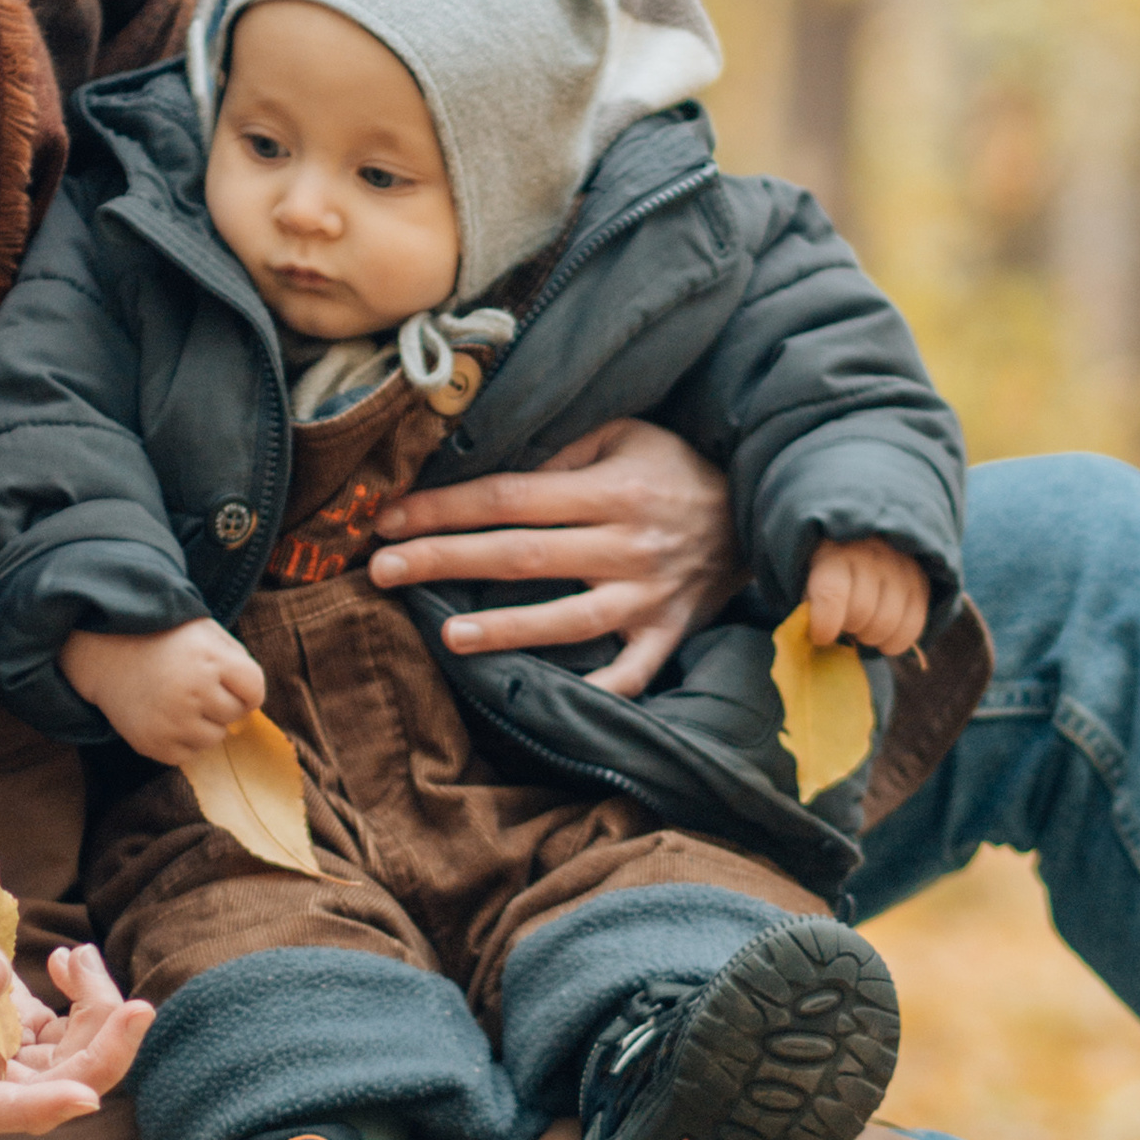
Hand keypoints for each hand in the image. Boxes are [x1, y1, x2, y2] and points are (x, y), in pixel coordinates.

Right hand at [0, 819, 151, 1139]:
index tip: (86, 1096)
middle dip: (98, 1062)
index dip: (30, 1112)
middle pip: (36, 1094)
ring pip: (59, 1066)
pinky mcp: (3, 1011)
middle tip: (135, 1007)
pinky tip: (71, 962)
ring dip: (97, 1025)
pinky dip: (84, 1005)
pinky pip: (59, 1035)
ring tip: (81, 958)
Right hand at [61, 618, 263, 762]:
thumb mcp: (206, 633)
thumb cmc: (164, 640)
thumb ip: (238, 663)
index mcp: (209, 660)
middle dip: (222, 702)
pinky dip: (182, 738)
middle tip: (194, 684)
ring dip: (204, 722)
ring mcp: (171, 722)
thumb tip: (254, 706)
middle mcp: (192, 692)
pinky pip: (189, 754)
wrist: (105, 651)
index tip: (227, 678)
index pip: (255, 690)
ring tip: (178, 699)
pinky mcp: (153, 744)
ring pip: (214, 738)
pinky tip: (164, 715)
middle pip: (235, 715)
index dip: (246, 686)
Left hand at [369, 415, 738, 699]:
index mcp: (609, 489)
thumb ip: (562, 454)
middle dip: (445, 560)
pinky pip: (631, 673)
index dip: (445, 508)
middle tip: (380, 570)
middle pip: (522, 555)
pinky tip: (546, 703)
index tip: (387, 519)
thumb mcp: (625, 436)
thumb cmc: (675, 468)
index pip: (510, 497)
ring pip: (568, 619)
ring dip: (507, 629)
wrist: (759, 512)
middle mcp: (625, 543)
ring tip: (448, 635)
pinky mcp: (668, 633)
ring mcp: (648, 595)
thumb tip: (500, 480)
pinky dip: (595, 692)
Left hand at [805, 536, 929, 656]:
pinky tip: (882, 638)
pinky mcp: (922, 582)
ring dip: (870, 636)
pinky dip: (894, 642)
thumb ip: (809, 607)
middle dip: (847, 628)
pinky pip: (912, 627)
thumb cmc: (827, 572)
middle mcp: (871, 555)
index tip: (821, 636)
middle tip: (843, 624)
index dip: (825, 624)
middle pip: (861, 613)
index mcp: (834, 552)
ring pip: (887, 623)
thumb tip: (820, 639)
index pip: (832, 593)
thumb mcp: (808, 581)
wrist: (859, 546)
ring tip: (860, 627)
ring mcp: (901, 567)